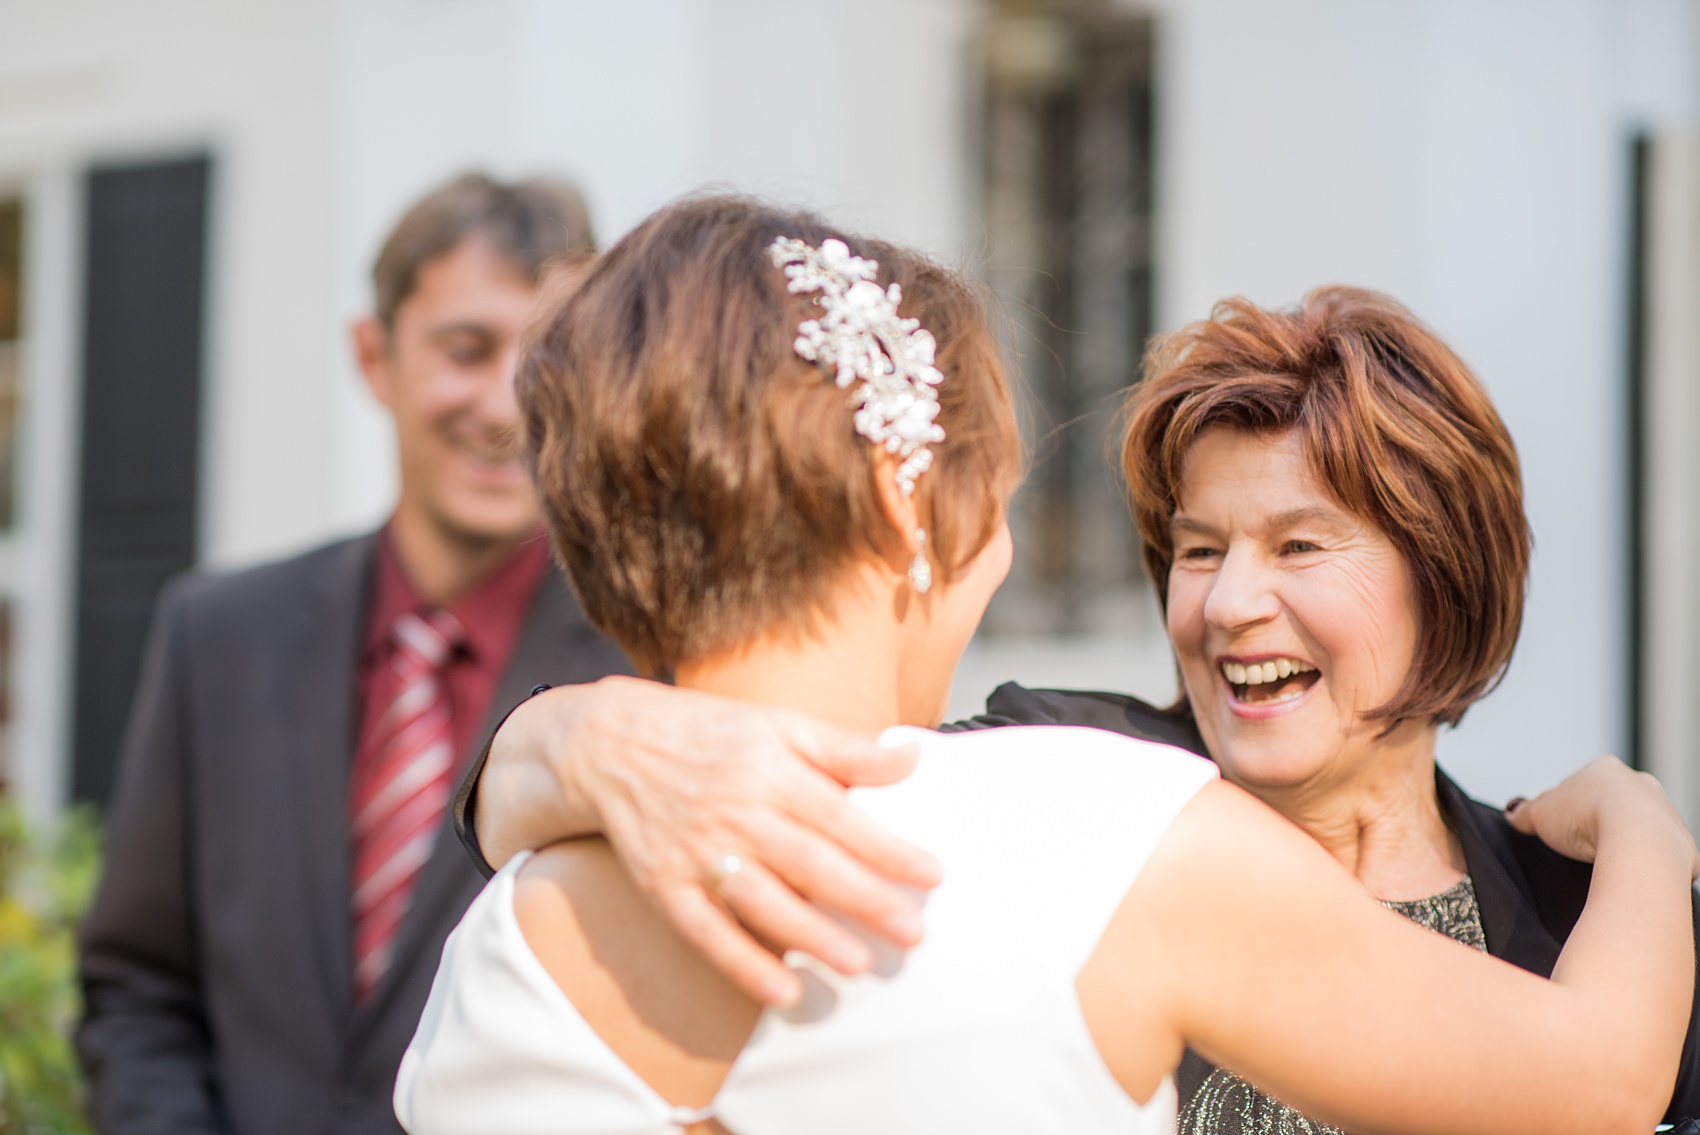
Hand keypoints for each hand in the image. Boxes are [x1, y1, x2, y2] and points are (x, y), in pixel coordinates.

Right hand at [479, 676, 941, 1006]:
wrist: (609, 744)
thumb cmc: (707, 734)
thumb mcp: (777, 724)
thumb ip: (844, 748)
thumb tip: (911, 757)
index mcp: (769, 770)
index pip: (839, 816)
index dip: (887, 847)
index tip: (929, 874)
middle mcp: (736, 813)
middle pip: (810, 864)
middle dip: (864, 900)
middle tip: (912, 933)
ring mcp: (698, 853)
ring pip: (763, 903)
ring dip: (811, 938)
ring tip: (858, 965)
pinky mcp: (665, 887)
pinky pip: (707, 933)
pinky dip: (742, 965)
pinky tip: (781, 992)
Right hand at [1507, 755, 1699, 878]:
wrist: (1636, 841)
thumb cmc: (1591, 819)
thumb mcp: (1538, 813)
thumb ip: (1524, 812)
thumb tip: (1515, 813)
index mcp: (1604, 768)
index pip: (1581, 784)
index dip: (1566, 806)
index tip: (1559, 825)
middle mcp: (1640, 784)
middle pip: (1613, 803)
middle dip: (1598, 821)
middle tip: (1581, 842)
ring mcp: (1665, 812)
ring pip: (1640, 827)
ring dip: (1624, 841)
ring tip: (1604, 860)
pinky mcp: (1681, 842)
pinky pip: (1661, 853)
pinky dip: (1646, 862)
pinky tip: (1630, 872)